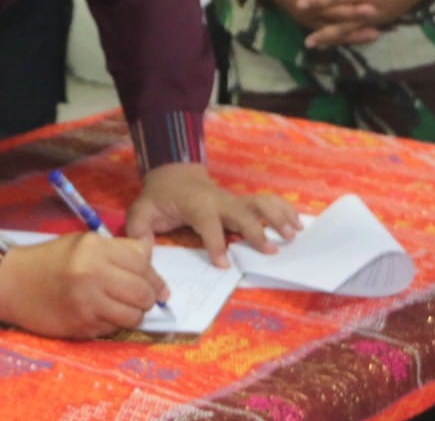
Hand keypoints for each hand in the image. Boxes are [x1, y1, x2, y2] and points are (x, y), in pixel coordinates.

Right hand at [0, 233, 167, 337]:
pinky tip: (104, 314)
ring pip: (133, 316)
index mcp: (97, 250)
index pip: (143, 262)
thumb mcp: (86, 242)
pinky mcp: (80, 327)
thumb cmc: (51, 258)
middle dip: (149, 297)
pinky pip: (113, 329)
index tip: (155, 282)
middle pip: (143, 292)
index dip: (153, 274)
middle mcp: (94, 276)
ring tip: (125, 307)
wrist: (12, 283)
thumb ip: (119, 249)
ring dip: (135, 313)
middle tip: (144, 297)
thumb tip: (151, 259)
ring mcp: (87, 305)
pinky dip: (115, 323)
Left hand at [126, 162, 299, 266]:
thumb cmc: (159, 196)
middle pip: (242, 213)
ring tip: (294, 233)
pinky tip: (296, 223)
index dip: (215, 243)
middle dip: (257, 231)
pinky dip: (282, 210)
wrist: (174, 171)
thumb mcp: (140, 211)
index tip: (223, 264)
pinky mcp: (240, 201)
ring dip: (277, 217)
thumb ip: (138, 231)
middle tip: (272, 250)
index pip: (208, 223)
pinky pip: (265, 202)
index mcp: (196, 203)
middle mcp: (219, 200)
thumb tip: (143, 252)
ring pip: (260, 203)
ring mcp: (232, 199)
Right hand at [251, 0, 378, 39]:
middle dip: (357, 28)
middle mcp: (310, 19)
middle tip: (378, 31)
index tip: (374, 10)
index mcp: (312, 6)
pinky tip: (354, 36)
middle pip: (337, 26)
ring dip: (352, 35)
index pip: (338, 11)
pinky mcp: (309, 20)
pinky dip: (341, 34)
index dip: (356, 11)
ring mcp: (308, 21)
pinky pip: (328, 31)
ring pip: (333, 33)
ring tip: (373, 36)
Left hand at [306, 0, 434, 48]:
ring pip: (353, 31)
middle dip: (324, 32)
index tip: (300, 5)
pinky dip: (353, 36)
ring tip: (322, 44)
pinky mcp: (386, 18)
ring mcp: (379, 16)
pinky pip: (365, 29)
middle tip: (307, 42)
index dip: (316, 1)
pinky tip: (345, 40)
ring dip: (336, 38)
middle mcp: (369, 9)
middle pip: (342, 24)